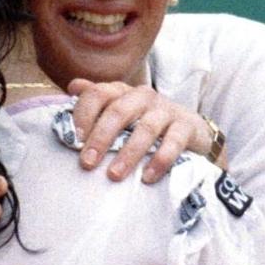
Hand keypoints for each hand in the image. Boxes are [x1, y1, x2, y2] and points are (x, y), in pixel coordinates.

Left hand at [68, 78, 219, 183]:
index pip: (98, 93)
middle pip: (119, 111)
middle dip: (101, 137)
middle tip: (87, 163)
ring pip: (145, 128)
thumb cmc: (145, 124)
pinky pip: (174, 142)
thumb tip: (73, 86)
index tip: (74, 140)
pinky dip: (160, 160)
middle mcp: (143, 96)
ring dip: (128, 153)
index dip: (84, 114)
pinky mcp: (187, 126)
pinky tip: (147, 177)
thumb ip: (96, 102)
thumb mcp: (121, 113)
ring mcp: (166, 110)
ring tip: (114, 175)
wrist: (191, 131)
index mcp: (122, 92)